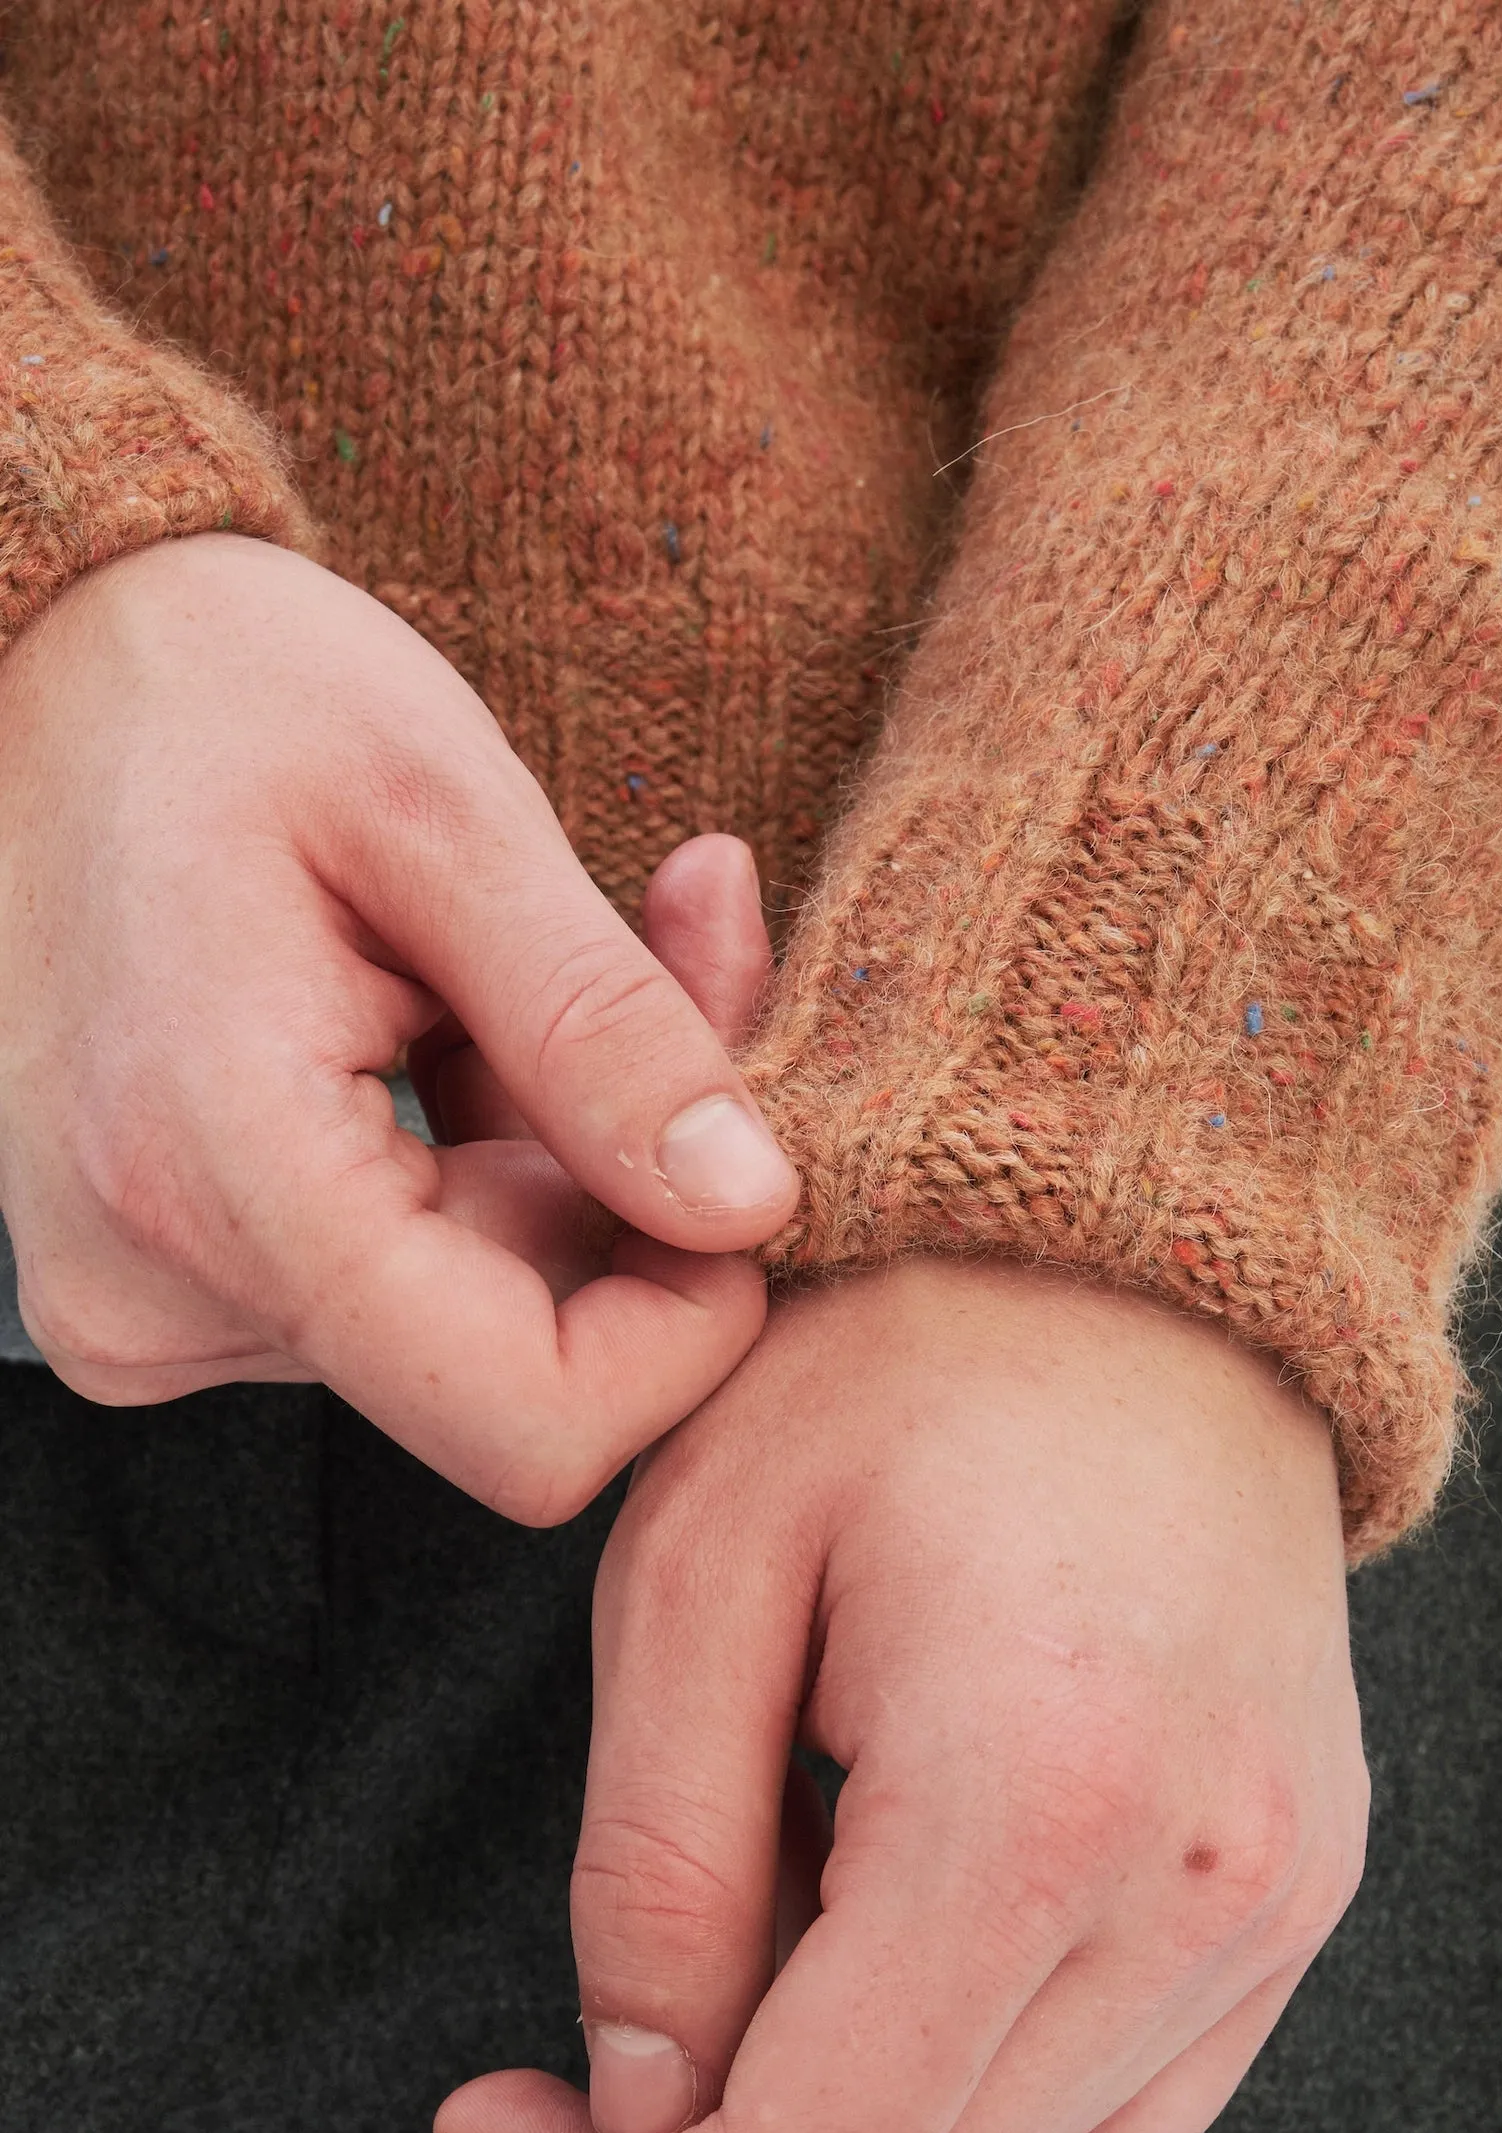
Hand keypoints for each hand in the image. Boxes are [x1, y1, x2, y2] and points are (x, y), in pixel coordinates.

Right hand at [0, 535, 796, 1519]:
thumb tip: (751, 1206)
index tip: (737, 1168)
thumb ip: (602, 1027)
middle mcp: (157, 1288)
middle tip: (660, 963)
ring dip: (547, 1159)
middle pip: (512, 1363)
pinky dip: (468, 1162)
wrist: (31, 662)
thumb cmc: (218, 689)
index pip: (526, 1423)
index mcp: (216, 1173)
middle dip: (627, 1192)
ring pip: (464, 1320)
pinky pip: (393, 1282)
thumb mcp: (444, 810)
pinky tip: (442, 1015)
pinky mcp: (162, 1278)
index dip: (685, 1330)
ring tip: (507, 968)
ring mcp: (147, 1298)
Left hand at [426, 1259, 1363, 2132]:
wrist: (1146, 1255)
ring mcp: (1279, 1897)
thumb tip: (637, 2108)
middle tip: (528, 2109)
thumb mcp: (696, 1566)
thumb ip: (652, 1865)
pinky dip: (967, 2104)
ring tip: (715, 1990)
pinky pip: (1120, 2110)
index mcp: (1041, 1796)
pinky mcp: (1299, 1886)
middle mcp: (1205, 1885)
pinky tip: (875, 1977)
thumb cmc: (905, 1361)